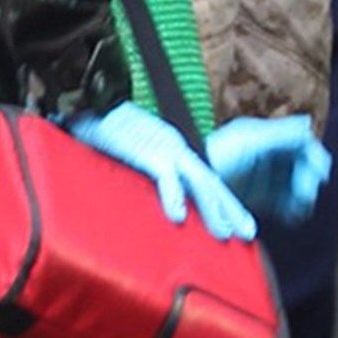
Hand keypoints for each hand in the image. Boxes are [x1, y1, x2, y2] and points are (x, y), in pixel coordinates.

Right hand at [70, 100, 257, 241]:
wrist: (88, 102)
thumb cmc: (106, 133)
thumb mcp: (134, 159)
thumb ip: (147, 182)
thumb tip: (158, 211)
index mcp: (175, 152)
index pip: (207, 180)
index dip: (225, 203)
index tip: (239, 227)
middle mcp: (176, 148)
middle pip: (211, 182)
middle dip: (232, 209)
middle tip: (248, 235)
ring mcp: (164, 147)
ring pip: (198, 180)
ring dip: (213, 208)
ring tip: (224, 234)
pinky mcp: (146, 149)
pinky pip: (164, 175)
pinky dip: (173, 196)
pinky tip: (177, 218)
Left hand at [211, 114, 333, 231]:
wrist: (186, 185)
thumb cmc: (216, 157)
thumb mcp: (249, 142)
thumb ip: (279, 134)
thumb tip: (308, 123)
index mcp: (268, 138)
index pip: (303, 144)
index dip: (316, 158)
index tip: (320, 175)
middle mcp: (269, 156)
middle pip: (303, 166)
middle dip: (309, 180)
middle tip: (306, 196)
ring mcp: (264, 178)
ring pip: (296, 187)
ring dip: (303, 198)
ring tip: (300, 210)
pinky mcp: (258, 199)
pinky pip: (284, 205)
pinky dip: (292, 211)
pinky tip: (292, 218)